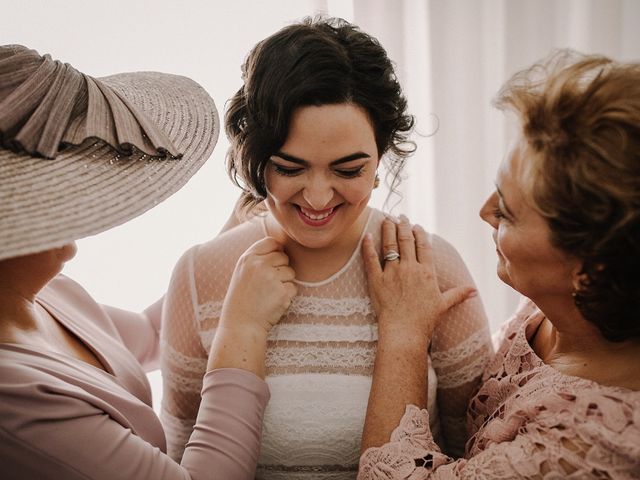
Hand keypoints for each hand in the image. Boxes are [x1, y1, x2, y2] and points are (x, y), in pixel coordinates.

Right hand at [220, 237, 296, 335]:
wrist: (241, 325)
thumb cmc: (242, 298)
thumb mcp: (242, 272)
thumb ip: (258, 257)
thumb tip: (280, 247)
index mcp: (248, 258)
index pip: (272, 242)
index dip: (276, 251)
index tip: (272, 263)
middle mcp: (260, 265)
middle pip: (283, 257)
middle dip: (280, 269)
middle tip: (268, 284)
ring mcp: (272, 278)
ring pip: (291, 272)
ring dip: (284, 282)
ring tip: (269, 294)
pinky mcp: (283, 292)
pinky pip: (293, 287)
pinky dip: (287, 295)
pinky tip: (274, 302)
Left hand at [362, 216, 475, 348]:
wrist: (405, 332)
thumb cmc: (425, 320)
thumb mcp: (443, 305)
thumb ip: (458, 294)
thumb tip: (474, 291)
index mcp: (427, 272)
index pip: (423, 246)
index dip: (419, 234)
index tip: (416, 226)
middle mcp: (410, 268)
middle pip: (406, 240)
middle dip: (403, 226)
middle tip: (400, 216)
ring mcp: (392, 273)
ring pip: (389, 245)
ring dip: (388, 230)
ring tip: (387, 220)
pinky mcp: (376, 280)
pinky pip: (370, 259)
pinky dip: (368, 246)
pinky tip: (366, 236)